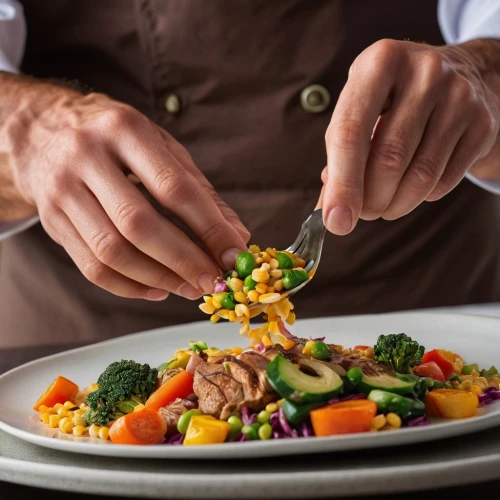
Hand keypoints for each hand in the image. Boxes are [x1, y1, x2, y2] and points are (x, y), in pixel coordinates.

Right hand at [4, 81, 248, 299]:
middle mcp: (86, 156)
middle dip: (183, 261)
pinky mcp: (50, 220)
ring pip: (112, 252)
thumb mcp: (162, 149)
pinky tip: (157, 289)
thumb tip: (237, 238)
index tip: (233, 256)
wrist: (43, 131)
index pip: (174, 187)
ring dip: (158, 278)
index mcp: (125, 129)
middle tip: (213, 282)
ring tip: (189, 288)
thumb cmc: (118, 141)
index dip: (209, 227)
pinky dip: (130, 286)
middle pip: (138, 224)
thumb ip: (200, 192)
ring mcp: (62, 190)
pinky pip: (92, 267)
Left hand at [321, 39, 499, 233]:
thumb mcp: (360, 110)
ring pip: (420, 175)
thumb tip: (328, 211)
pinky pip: (445, 179)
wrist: (460, 75)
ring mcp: (459, 95)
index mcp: (378, 64)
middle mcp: (423, 72)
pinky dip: (422, 197)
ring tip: (384, 207)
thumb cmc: (393, 100)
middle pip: (388, 159)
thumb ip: (339, 156)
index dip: (342, 185)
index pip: (351, 133)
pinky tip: (413, 189)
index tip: (336, 222)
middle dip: (370, 200)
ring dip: (395, 205)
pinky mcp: (482, 122)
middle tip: (362, 213)